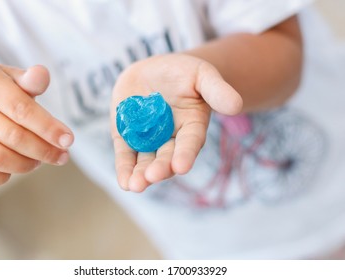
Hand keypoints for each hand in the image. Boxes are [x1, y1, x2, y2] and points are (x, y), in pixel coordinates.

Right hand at [0, 64, 73, 185]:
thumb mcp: (13, 81)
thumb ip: (30, 81)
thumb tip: (42, 74)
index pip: (22, 109)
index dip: (48, 127)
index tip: (69, 140)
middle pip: (13, 136)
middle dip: (44, 150)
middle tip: (62, 156)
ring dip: (26, 164)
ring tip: (39, 160)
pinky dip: (4, 176)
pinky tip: (15, 167)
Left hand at [111, 54, 241, 191]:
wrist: (155, 71)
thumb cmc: (183, 73)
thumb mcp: (202, 75)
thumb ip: (217, 90)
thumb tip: (236, 105)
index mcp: (192, 127)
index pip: (190, 142)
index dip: (186, 154)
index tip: (181, 167)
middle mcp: (171, 139)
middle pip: (166, 157)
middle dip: (160, 168)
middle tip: (153, 176)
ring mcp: (148, 139)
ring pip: (145, 160)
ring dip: (140, 174)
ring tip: (135, 185)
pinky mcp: (128, 137)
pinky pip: (126, 154)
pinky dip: (124, 167)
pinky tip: (124, 182)